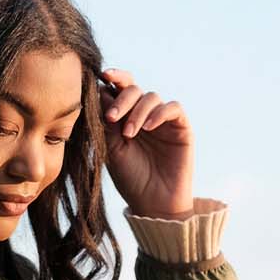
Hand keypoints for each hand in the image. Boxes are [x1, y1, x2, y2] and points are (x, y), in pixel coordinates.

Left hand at [98, 68, 194, 219]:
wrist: (153, 203)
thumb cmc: (131, 180)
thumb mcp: (112, 150)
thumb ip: (107, 124)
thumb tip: (98, 92)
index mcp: (124, 118)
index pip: (118, 90)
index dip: (112, 79)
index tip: (101, 76)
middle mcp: (144, 114)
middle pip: (134, 88)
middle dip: (122, 98)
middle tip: (111, 118)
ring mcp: (162, 119)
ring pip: (151, 97)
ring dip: (137, 112)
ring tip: (129, 134)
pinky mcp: (181, 126)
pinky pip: (172, 108)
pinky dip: (159, 113)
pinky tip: (148, 128)